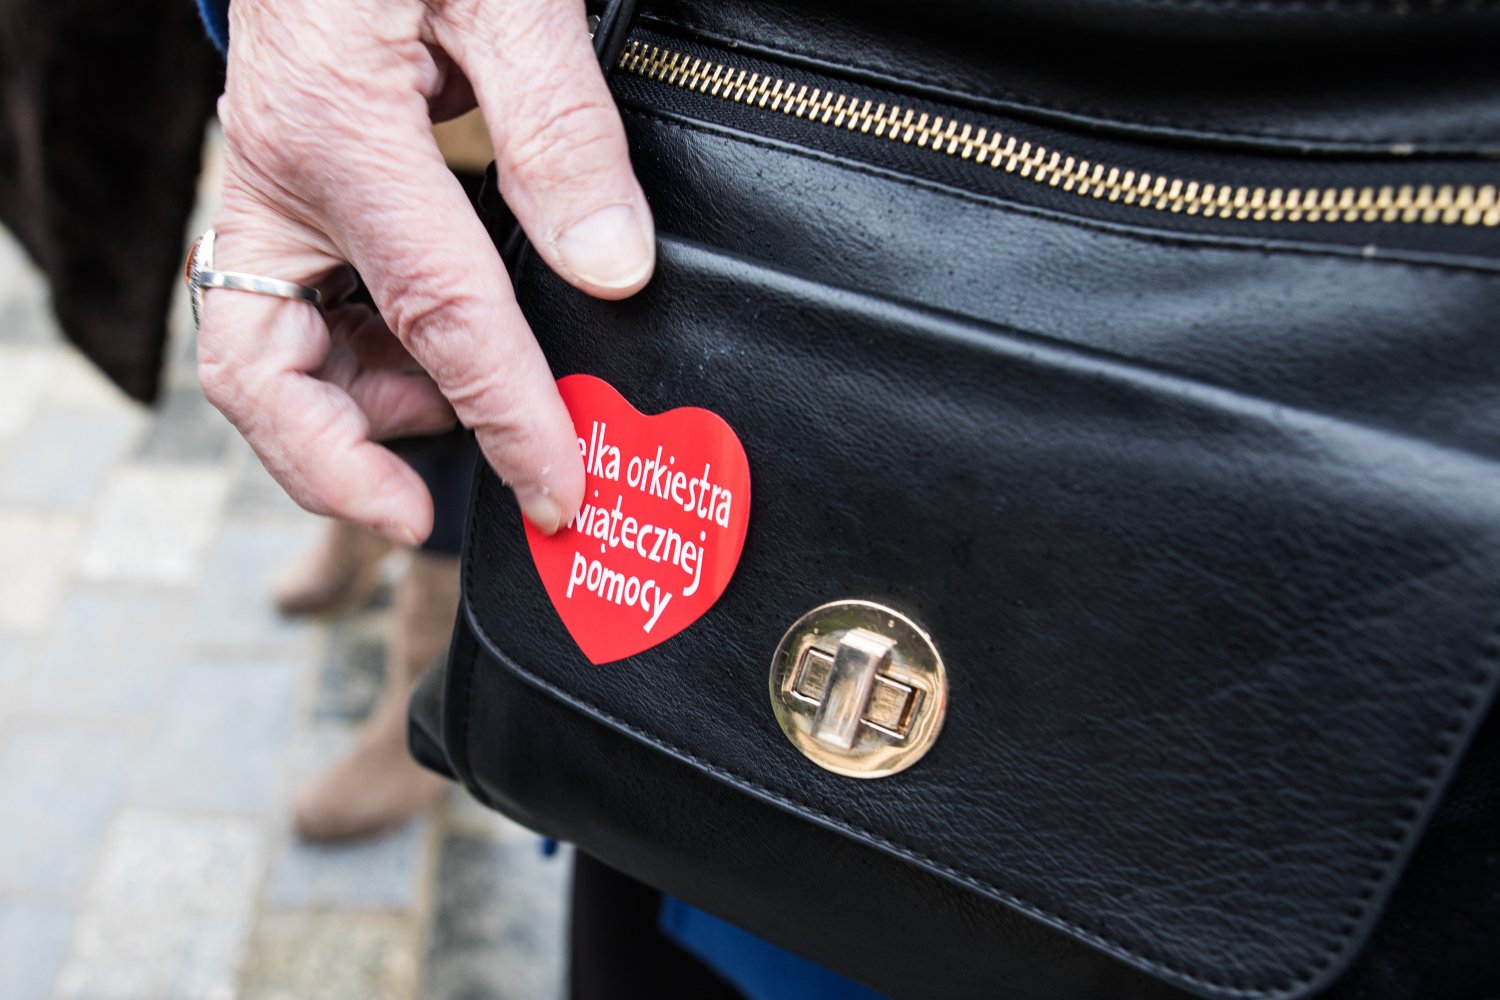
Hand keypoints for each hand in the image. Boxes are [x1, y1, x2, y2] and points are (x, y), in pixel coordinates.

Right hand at [197, 0, 652, 543]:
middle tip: (430, 513)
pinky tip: (439, 363)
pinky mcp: (292, 198)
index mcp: (337, 131)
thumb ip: (561, 129)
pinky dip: (366, 365)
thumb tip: (610, 269)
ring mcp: (273, 192)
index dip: (504, 419)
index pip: (435, 315)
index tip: (557, 491)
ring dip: (362, 416)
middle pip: (265, 375)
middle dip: (340, 469)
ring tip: (467, 419)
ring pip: (274, 360)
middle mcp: (280, 178)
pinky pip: (303, 317)